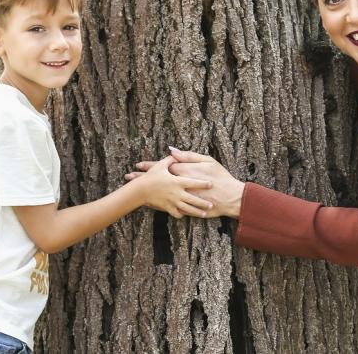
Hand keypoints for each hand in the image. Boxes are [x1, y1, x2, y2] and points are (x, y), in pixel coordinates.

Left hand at [125, 147, 242, 218]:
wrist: (229, 197)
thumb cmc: (220, 177)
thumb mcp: (207, 160)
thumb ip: (188, 155)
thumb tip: (172, 150)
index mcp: (183, 171)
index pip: (162, 166)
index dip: (149, 165)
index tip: (137, 165)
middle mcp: (179, 184)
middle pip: (157, 180)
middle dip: (142, 178)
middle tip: (128, 177)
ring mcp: (180, 197)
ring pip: (159, 195)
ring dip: (146, 193)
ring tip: (133, 193)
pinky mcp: (183, 207)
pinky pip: (166, 206)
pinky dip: (156, 205)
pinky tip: (148, 205)